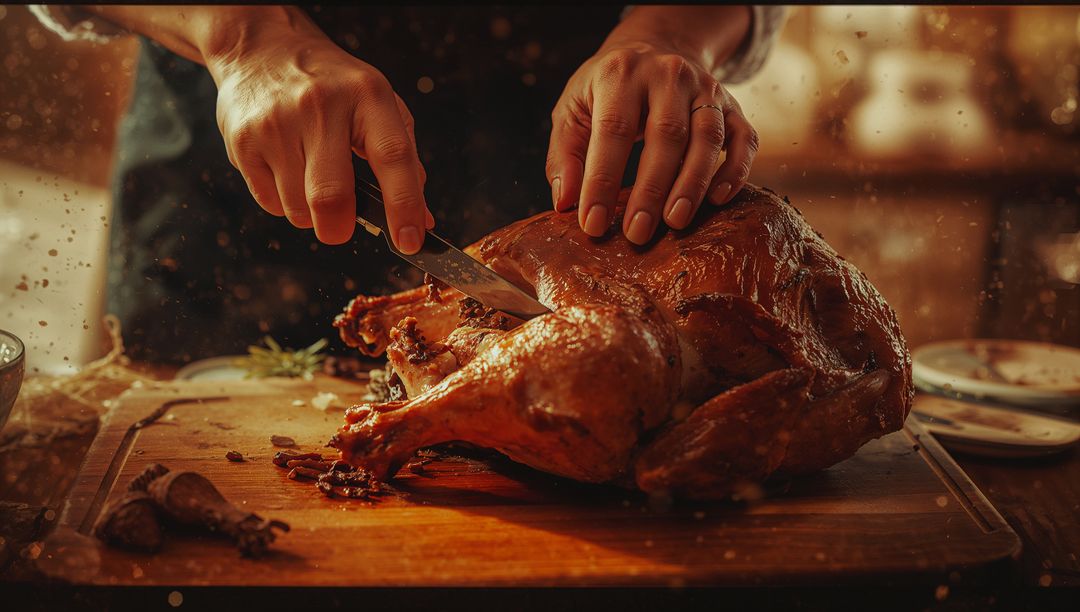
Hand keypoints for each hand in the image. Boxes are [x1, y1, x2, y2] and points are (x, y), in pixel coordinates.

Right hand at [207, 21, 432, 251]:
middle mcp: (320, 105)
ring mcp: (276, 123)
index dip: (404, 205)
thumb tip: (421, 218)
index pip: (392, 157)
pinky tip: (286, 169)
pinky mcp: (242, 141)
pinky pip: (270, 203)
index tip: (410, 240)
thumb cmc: (332, 86)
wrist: (263, 50)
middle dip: (340, 228)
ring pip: (298, 209)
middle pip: (331, 197)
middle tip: (344, 226)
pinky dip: (284, 201)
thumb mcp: (378, 106)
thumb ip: (405, 161)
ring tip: (311, 178)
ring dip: (310, 213)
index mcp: (366, 94)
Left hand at [547, 39, 757, 244]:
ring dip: (693, 183)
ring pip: (708, 137)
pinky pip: (744, 138)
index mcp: (621, 74)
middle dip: (651, 189)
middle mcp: (668, 75)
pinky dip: (736, 170)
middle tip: (637, 233)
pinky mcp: (733, 105)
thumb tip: (565, 203)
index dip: (602, 180)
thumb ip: (566, 155)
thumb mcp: (573, 109)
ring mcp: (706, 88)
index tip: (593, 223)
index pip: (613, 131)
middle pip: (666, 135)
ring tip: (675, 221)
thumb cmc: (608, 90)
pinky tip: (718, 199)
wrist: (654, 48)